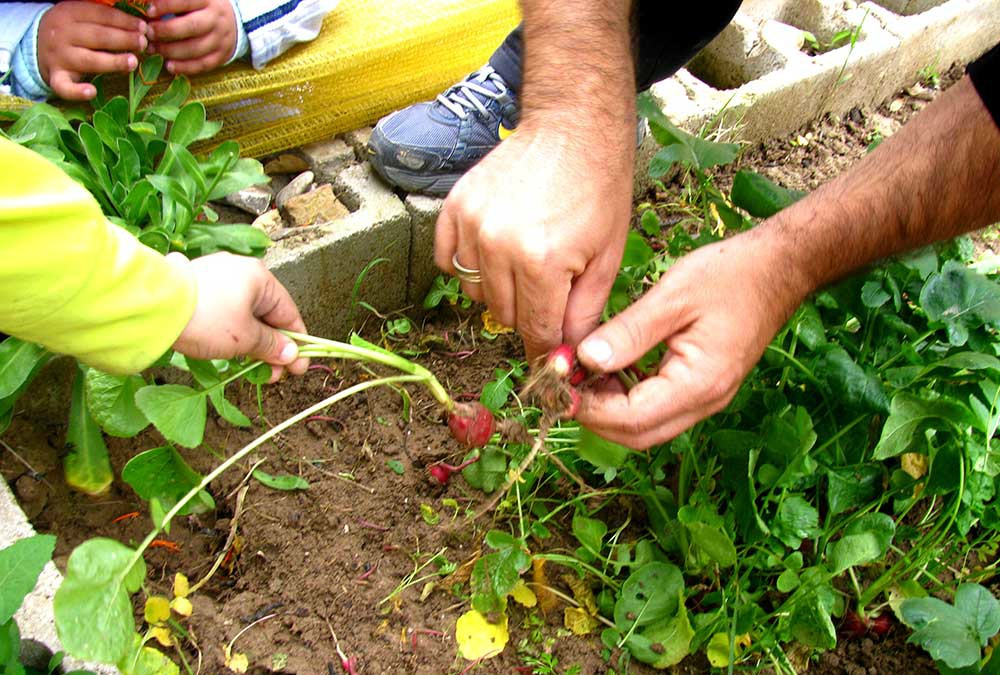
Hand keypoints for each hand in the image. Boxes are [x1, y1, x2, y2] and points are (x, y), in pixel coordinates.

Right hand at [36, 2, 146, 100]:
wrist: (35, 44)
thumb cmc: (71, 30)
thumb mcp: (82, 15)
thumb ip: (105, 19)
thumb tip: (140, 26)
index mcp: (69, 13)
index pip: (100, 16)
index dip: (123, 21)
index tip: (143, 27)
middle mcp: (62, 35)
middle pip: (97, 37)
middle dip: (122, 39)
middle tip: (143, 43)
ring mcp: (58, 57)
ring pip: (88, 60)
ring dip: (112, 62)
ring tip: (132, 62)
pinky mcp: (56, 78)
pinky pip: (65, 87)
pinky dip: (77, 92)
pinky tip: (92, 92)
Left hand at [146, 0, 236, 74]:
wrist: (234, 22)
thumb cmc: (203, 8)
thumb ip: (174, 2)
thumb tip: (147, 3)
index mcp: (208, 0)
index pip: (186, 1)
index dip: (167, 6)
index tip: (149, 11)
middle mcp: (216, 19)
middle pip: (192, 26)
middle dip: (167, 31)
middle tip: (149, 33)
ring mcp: (221, 39)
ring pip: (196, 48)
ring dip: (171, 51)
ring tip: (153, 49)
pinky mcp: (221, 56)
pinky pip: (203, 65)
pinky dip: (185, 67)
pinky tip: (169, 66)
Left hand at [169, 252, 308, 380]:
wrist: (154, 309)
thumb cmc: (207, 319)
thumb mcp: (245, 339)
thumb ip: (272, 346)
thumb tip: (292, 354)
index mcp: (260, 278)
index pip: (288, 314)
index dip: (296, 344)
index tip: (298, 368)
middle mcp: (240, 271)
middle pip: (266, 315)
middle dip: (272, 348)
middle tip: (273, 375)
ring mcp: (216, 277)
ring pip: (245, 314)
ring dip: (252, 343)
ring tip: (251, 368)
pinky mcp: (197, 287)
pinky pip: (225, 312)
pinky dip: (232, 332)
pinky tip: (230, 351)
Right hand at [435, 125, 633, 361]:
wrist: (572, 129)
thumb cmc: (598, 190)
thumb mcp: (606, 258)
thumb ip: (584, 313)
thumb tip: (567, 355)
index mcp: (541, 262)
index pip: (535, 330)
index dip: (545, 347)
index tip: (550, 354)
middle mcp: (498, 245)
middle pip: (503, 315)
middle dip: (528, 313)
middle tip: (549, 289)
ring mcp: (471, 225)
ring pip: (475, 293)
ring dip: (499, 290)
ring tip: (525, 261)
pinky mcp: (454, 207)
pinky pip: (449, 262)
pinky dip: (469, 266)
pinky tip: (495, 251)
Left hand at [575, 231, 808, 448]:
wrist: (779, 269)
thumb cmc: (731, 276)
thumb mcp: (672, 298)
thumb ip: (628, 332)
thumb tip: (584, 360)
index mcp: (698, 383)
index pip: (631, 419)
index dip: (589, 408)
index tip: (559, 383)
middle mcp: (706, 401)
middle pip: (638, 434)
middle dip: (595, 416)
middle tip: (565, 384)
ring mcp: (707, 398)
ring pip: (647, 426)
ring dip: (611, 409)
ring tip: (583, 373)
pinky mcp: (704, 388)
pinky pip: (660, 408)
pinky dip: (629, 398)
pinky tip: (612, 368)